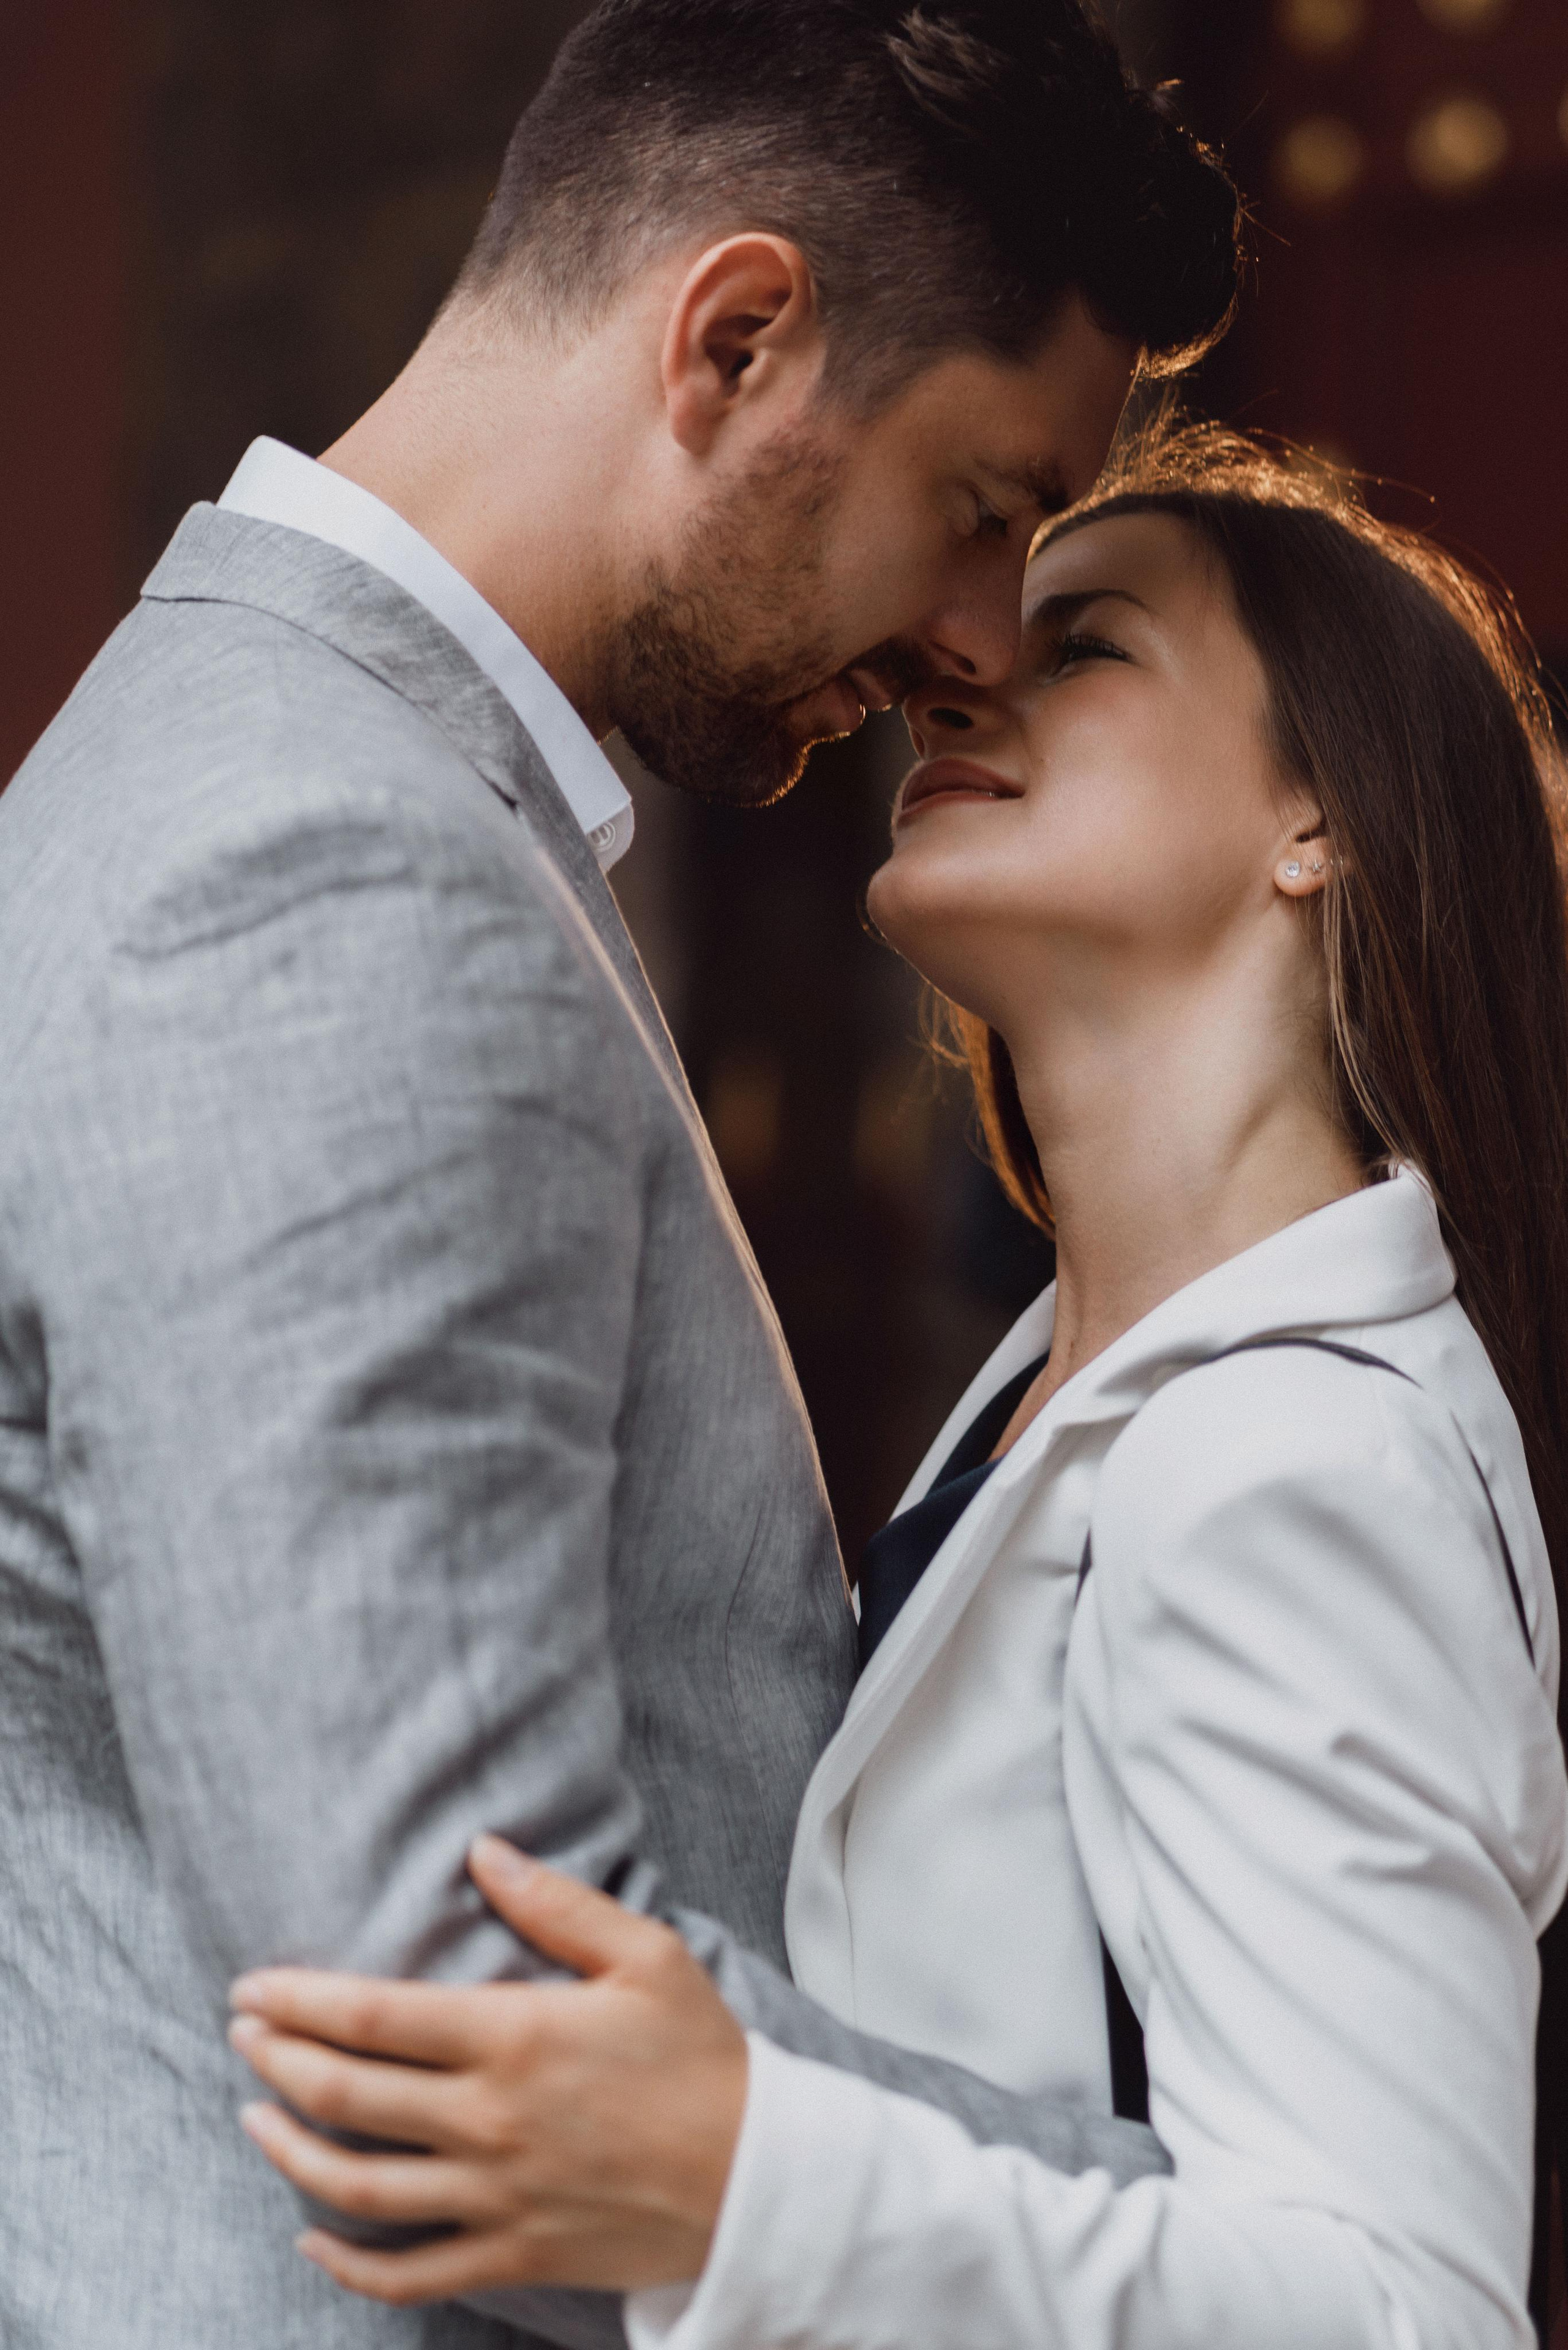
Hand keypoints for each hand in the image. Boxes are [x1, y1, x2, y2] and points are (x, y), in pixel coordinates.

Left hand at [228, 1837, 748, 2306]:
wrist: (761, 2177)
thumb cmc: (702, 2058)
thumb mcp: (646, 1954)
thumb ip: (557, 1903)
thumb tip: (483, 1852)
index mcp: (514, 2036)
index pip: (370, 2016)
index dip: (297, 2000)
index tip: (254, 1987)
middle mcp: (488, 2120)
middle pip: (344, 2095)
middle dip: (275, 2060)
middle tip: (242, 2032)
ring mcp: (494, 2197)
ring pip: (355, 2187)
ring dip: (288, 2150)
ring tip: (252, 2117)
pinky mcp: (512, 2254)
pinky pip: (406, 2275)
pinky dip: (345, 2266)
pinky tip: (312, 2239)